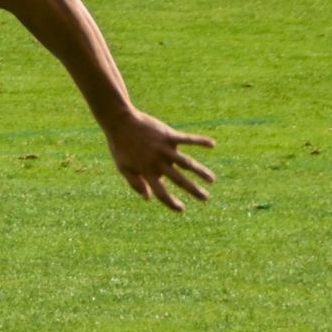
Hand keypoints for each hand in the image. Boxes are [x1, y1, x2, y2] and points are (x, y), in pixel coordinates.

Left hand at [102, 109, 216, 212]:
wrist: (119, 122)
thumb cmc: (120, 146)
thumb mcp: (123, 167)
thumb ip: (135, 183)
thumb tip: (149, 198)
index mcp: (146, 172)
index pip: (161, 193)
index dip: (171, 203)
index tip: (181, 209)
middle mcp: (158, 162)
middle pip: (179, 180)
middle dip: (194, 190)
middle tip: (206, 198)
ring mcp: (164, 149)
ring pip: (187, 163)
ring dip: (201, 171)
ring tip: (212, 180)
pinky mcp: (168, 135)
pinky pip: (187, 139)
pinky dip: (200, 141)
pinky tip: (212, 144)